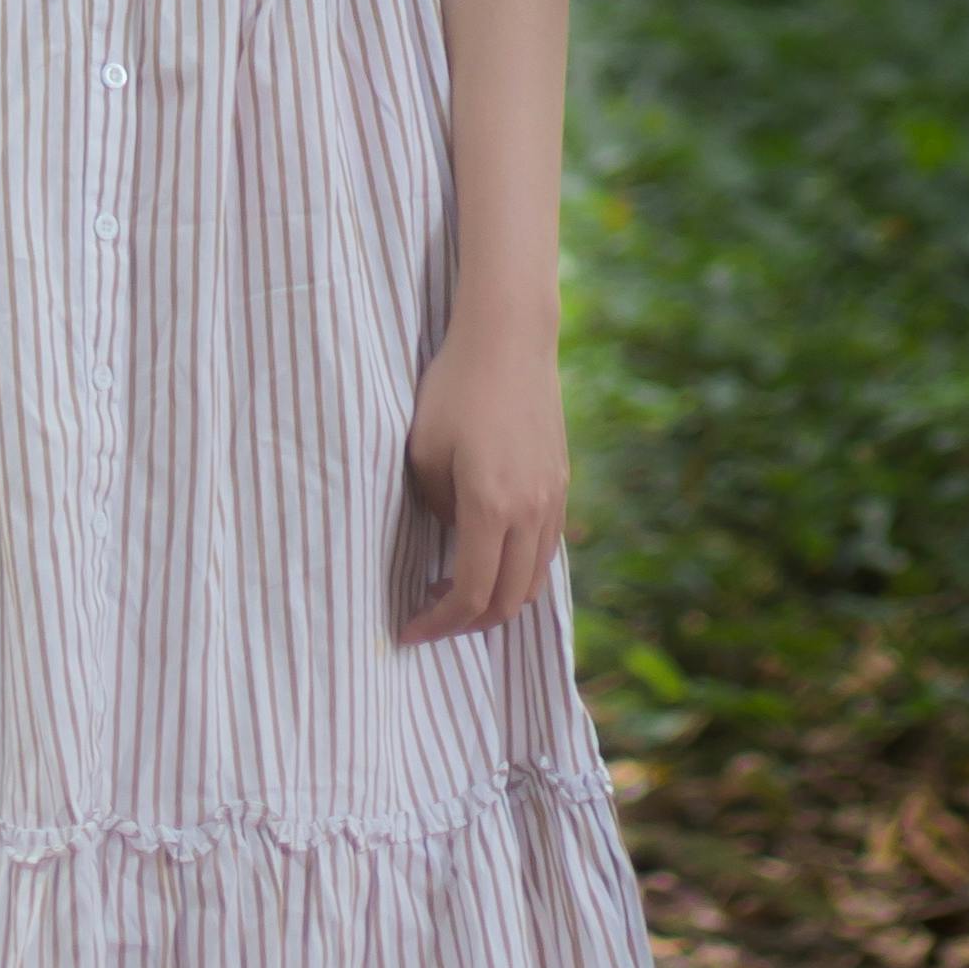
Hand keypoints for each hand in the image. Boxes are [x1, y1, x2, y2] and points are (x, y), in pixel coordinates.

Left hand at [397, 316, 567, 645]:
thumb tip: (453, 534)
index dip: (438, 623)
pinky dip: (516, 569)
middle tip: (430, 617)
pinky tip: (487, 555)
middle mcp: (531, 512)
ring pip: (532, 580)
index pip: (470, 593)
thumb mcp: (424, 450)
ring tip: (455, 590)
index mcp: (491, 507)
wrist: (509, 336)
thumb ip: (437, 507)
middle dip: (467, 622)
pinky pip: (544, 549)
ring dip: (496, 599)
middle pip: (507, 600)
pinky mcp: (560, 482)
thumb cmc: (454, 387)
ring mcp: (552, 499)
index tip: (408, 631)